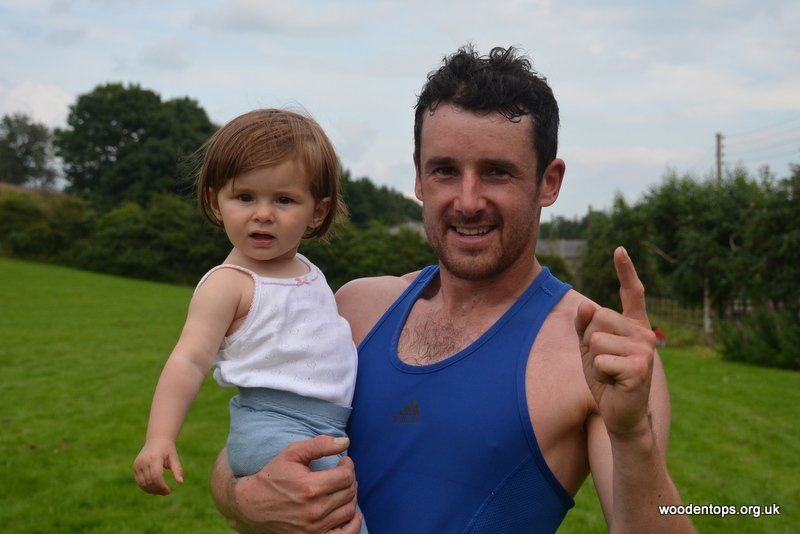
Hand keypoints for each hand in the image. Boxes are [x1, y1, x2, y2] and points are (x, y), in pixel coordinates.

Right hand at [133, 438, 183, 494]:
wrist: (157, 440)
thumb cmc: (168, 450)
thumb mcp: (174, 458)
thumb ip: (177, 470)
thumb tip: (181, 483)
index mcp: (155, 458)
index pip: (156, 476)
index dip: (162, 486)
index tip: (169, 491)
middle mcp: (144, 461)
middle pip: (150, 481)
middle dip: (158, 490)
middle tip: (166, 492)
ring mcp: (138, 464)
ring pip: (143, 484)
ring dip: (152, 491)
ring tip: (161, 491)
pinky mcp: (135, 467)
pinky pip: (139, 482)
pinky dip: (146, 488)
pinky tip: (155, 489)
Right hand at [213, 436, 360, 533]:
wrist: (252, 505)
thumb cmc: (273, 476)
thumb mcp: (292, 453)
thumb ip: (319, 445)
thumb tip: (346, 442)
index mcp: (310, 487)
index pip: (345, 476)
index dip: (348, 465)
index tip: (342, 461)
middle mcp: (314, 510)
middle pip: (349, 492)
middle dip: (350, 478)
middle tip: (342, 473)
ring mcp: (314, 528)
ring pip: (349, 510)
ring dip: (351, 497)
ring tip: (342, 488)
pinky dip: (354, 524)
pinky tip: (352, 513)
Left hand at [575, 246, 656, 437]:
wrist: (621, 414)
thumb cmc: (606, 380)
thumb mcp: (589, 349)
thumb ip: (585, 326)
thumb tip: (587, 305)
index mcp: (634, 325)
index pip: (632, 293)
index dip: (625, 270)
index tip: (619, 249)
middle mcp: (645, 332)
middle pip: (597, 318)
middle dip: (590, 342)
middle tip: (604, 363)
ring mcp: (646, 349)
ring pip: (596, 339)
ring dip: (594, 360)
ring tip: (609, 374)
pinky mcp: (640, 367)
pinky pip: (601, 360)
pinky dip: (599, 374)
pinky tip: (614, 383)